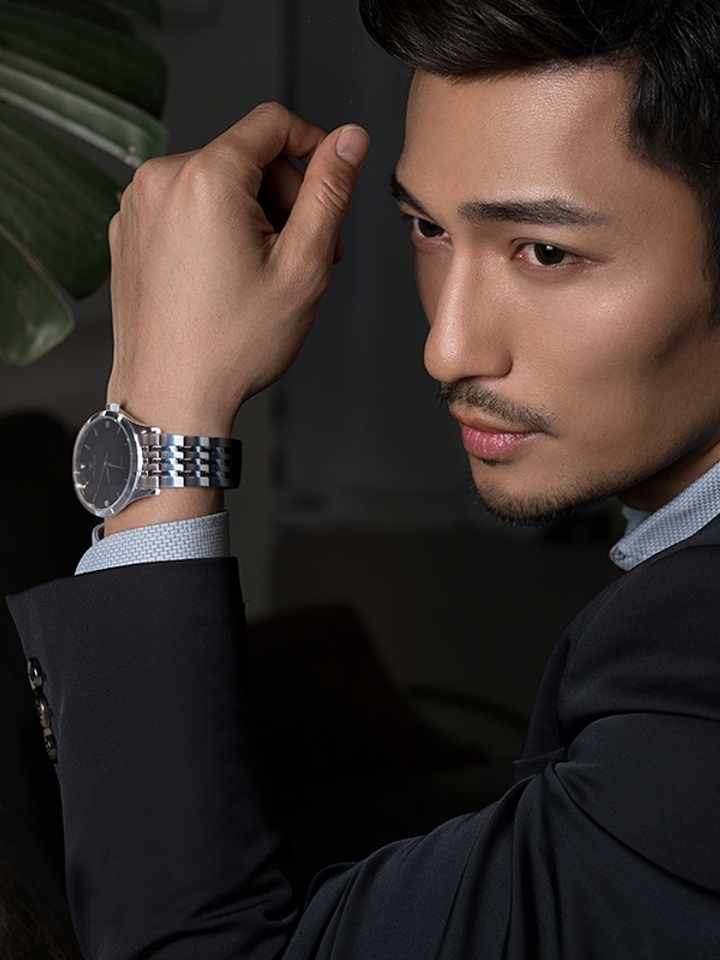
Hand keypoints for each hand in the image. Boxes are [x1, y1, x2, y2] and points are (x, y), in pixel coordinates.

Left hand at [106, 102, 369, 438]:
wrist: (169, 398)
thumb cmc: (234, 345)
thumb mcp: (304, 267)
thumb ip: (330, 192)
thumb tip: (350, 138)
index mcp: (206, 178)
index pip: (273, 124)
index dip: (315, 147)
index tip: (332, 185)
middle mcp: (160, 179)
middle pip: (244, 155)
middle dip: (284, 196)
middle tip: (309, 254)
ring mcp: (135, 206)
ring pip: (214, 182)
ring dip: (251, 214)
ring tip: (267, 272)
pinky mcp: (126, 232)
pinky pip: (183, 207)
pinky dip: (213, 228)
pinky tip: (227, 278)